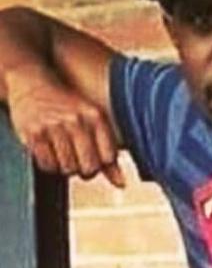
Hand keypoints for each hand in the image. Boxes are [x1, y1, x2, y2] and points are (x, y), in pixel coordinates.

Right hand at [6, 65, 124, 187]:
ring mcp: (54, 126)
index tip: (94, 159)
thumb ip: (107, 154)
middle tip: (77, 159)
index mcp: (95, 116)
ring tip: (61, 151)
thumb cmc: (67, 107)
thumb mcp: (91, 122)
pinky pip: (47, 165)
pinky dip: (49, 165)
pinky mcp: (34, 133)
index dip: (102, 165)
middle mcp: (76, 120)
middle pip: (89, 167)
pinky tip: (49, 151)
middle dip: (84, 170)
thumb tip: (121, 184)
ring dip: (65, 167)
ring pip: (67, 169)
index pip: (108, 157)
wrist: (32, 83)